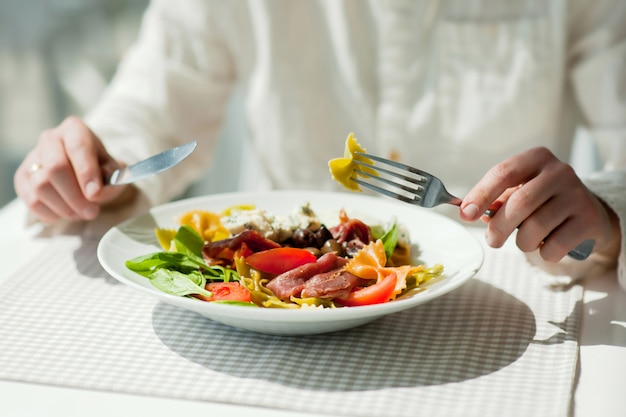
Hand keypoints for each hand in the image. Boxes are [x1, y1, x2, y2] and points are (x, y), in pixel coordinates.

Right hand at [13, 116, 134, 222]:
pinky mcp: (22, 178)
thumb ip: (112, 178)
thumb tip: (96, 191)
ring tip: (81, 213)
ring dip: (64, 207)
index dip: (86, 172)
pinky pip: (31, 200)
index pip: (78, 147)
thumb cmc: (101, 169)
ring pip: (41, 186)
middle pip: (55, 168)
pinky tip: (65, 213)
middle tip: (92, 212)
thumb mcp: (115, 170)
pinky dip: (50, 213)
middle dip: (75, 196)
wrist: (85, 174)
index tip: (95, 194)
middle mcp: (50, 139)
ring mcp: (32, 158)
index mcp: (74, 130)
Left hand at [459, 147, 619, 261]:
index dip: (481, 195)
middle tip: (492, 240)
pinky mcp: (589, 219)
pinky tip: (547, 245)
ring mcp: (577, 194)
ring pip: (536, 227)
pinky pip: (555, 245)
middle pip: (520, 203)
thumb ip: (495, 200)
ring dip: (522, 243)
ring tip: (524, 241)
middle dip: (499, 227)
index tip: (466, 214)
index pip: (503, 173)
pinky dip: (543, 252)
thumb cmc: (542, 202)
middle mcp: (559, 171)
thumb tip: (469, 211)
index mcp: (536, 159)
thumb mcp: (519, 192)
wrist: (588, 213)